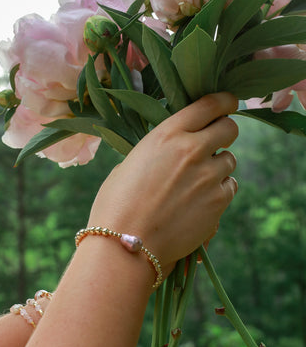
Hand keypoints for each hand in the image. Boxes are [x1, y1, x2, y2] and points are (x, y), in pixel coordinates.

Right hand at [87, 92, 237, 275]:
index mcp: (167, 134)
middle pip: (229, 128)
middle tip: (215, 142)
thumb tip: (174, 151)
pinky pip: (230, 187)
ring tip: (199, 180)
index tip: (229, 102)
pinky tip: (202, 200)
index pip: (209, 105)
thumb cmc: (117, 204)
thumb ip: (160, 151)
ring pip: (230, 160)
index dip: (224, 101)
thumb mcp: (132, 163)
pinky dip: (220, 190)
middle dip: (224, 132)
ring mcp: (209, 176)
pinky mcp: (218, 202)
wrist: (126, 245)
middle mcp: (193, 150)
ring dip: (219, 165)